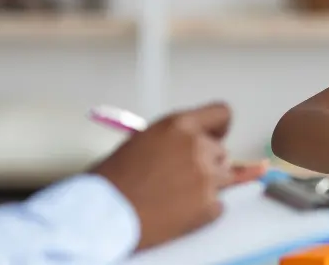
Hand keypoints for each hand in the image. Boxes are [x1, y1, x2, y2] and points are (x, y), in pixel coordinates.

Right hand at [92, 102, 250, 250]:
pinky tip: (178, 213)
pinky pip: (218, 205)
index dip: (218, 128)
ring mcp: (206, 177)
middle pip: (222, 152)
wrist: (104, 215)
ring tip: (176, 197)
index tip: (215, 137)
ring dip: (207, 186)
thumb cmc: (112, 179)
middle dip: (207, 163)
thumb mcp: (143, 141)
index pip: (221, 113)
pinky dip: (204, 211)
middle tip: (181, 178)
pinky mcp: (208, 206)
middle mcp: (198, 147)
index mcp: (180, 125)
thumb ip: (173, 139)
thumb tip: (189, 147)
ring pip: (224, 178)